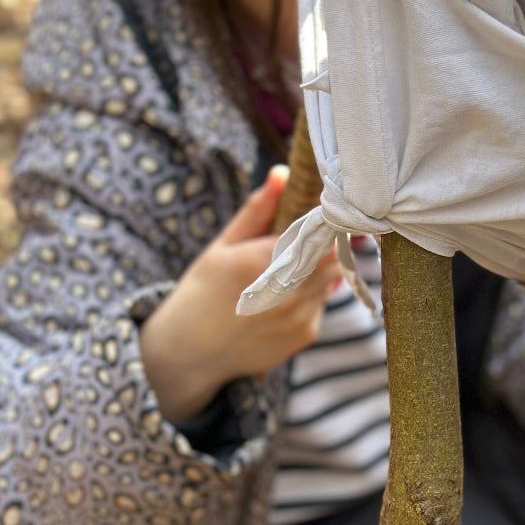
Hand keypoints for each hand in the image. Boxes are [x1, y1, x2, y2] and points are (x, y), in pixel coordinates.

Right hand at [139, 167, 340, 423]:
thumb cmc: (203, 290)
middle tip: (319, 236)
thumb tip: (282, 173)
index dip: (328, 223)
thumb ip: (257, 211)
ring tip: (292, 269)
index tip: (328, 213)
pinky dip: (312, 296)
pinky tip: (284, 298)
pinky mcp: (305, 334)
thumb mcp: (222, 246)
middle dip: (329, 244)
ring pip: (332, 280)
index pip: (319, 233)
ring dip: (321, 270)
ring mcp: (299, 315)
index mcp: (262, 260)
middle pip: (333, 256)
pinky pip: (322, 305)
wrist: (191, 351)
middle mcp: (286, 290)